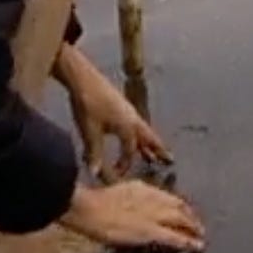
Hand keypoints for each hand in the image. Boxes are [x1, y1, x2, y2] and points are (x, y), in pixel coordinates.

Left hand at [58, 44, 173, 180]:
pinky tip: (133, 135)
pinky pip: (136, 124)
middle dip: (158, 150)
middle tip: (170, 160)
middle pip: (149, 138)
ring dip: (149, 142)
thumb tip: (95, 174)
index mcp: (128, 126)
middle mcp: (133, 118)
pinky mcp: (122, 106)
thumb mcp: (90, 132)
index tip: (116, 175)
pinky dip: (140, 134)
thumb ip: (94, 154)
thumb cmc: (88, 104)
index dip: (124, 164)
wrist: (83, 78)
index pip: (130, 151)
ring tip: (155, 153)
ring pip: (143, 130)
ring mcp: (129, 111)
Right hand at [61, 181, 204, 251]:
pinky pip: (174, 237)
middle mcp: (153, 199)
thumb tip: (134, 207)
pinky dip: (188, 242)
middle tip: (199, 226)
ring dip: (193, 228)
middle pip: (180, 207)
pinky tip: (197, 246)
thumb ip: (130, 198)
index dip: (180, 206)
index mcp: (144, 188)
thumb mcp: (117, 193)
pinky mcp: (150, 231)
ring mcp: (153, 215)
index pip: (169, 197)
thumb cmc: (94, 202)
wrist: (89, 208)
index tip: (186, 212)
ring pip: (181, 220)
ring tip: (201, 236)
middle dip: (191, 216)